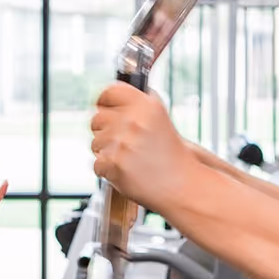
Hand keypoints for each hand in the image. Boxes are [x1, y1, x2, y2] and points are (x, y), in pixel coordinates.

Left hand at [90, 83, 196, 211]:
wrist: (182, 186)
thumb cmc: (171, 156)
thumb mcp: (160, 119)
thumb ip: (138, 105)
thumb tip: (111, 96)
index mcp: (146, 105)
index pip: (109, 92)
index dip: (105, 103)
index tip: (105, 110)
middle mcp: (133, 120)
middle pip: (97, 118)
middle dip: (105, 131)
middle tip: (124, 143)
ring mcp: (122, 142)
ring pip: (96, 142)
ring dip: (106, 152)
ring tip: (129, 159)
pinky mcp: (113, 163)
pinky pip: (97, 164)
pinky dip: (108, 171)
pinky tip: (127, 171)